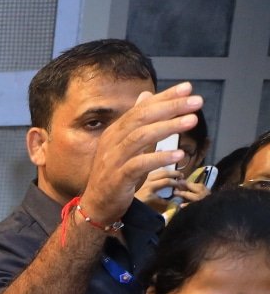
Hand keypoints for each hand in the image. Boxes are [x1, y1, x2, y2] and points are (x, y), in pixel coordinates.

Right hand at [79, 83, 202, 224]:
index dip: (164, 97)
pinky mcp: (117, 178)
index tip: (188, 88)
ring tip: (191, 121)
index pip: (141, 108)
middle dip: (170, 107)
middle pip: (141, 118)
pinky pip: (139, 165)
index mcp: (115, 131)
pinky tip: (178, 154)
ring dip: (168, 127)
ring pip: (140, 137)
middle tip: (196, 101)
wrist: (96, 205)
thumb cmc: (115, 174)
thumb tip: (146, 95)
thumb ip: (137, 121)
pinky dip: (159, 158)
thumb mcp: (126, 144)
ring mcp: (113, 160)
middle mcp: (112, 142)